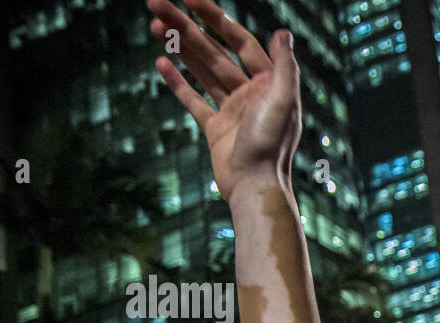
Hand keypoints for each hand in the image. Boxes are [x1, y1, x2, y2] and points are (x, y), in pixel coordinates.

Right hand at [147, 0, 301, 203]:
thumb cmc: (271, 146)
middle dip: (186, 26)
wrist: (254, 186)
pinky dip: (178, 82)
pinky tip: (161, 62)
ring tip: (154, 24)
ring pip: (202, 71)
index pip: (239, 41)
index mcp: (269, 83)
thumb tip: (283, 32)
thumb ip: (285, 67)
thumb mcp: (284, 102)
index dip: (214, 17)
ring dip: (179, 47)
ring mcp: (232, 111)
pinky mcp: (215, 129)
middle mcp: (251, 93)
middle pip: (214, 51)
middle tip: (155, 3)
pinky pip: (193, 100)